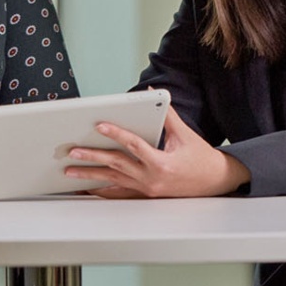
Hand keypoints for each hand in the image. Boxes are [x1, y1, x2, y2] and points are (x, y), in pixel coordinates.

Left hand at [66, 107, 250, 198]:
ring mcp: (146, 189)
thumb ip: (167, 113)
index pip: (133, 145)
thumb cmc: (201, 157)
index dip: (115, 134)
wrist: (216, 181)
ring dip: (90, 176)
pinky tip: (86, 187)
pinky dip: (101, 190)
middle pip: (116, 165)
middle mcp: (151, 178)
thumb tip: (154, 91)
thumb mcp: (184, 134)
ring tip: (70, 171)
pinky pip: (119, 193)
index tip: (99, 125)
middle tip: (72, 152)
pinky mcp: (144, 194)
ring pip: (113, 181)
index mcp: (161, 163)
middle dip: (92, 157)